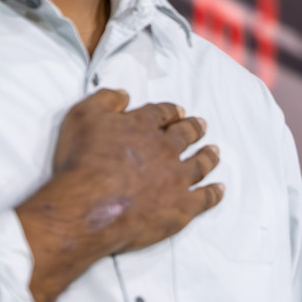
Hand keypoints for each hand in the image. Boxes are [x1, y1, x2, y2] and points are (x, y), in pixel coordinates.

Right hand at [15, 89, 223, 301]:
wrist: (89, 207)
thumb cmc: (82, 162)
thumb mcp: (83, 116)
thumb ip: (105, 99)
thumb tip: (124, 94)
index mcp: (144, 126)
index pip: (162, 113)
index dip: (170, 111)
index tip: (178, 111)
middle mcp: (166, 150)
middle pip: (186, 136)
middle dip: (194, 128)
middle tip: (201, 125)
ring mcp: (178, 179)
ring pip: (200, 164)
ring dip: (208, 157)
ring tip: (214, 152)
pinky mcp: (182, 207)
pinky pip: (205, 198)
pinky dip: (214, 193)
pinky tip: (219, 189)